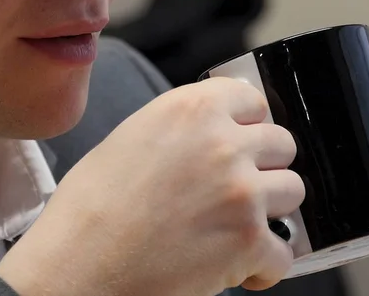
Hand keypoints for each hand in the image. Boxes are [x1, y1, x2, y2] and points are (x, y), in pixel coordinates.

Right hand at [0, 77, 304, 295]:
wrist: (76, 268)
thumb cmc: (90, 210)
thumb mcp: (131, 140)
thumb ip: (184, 129)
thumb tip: (215, 134)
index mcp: (191, 110)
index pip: (253, 100)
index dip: (249, 124)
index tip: (244, 139)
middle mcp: (223, 144)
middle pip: (282, 144)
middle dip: (264, 167)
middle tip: (237, 188)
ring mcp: (241, 192)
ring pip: (292, 191)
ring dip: (269, 211)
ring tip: (236, 227)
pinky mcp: (248, 242)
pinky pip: (284, 251)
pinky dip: (264, 263)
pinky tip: (236, 266)